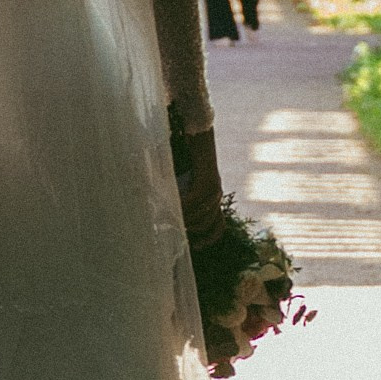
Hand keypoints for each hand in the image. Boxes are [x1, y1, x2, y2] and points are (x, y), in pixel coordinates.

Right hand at [179, 127, 224, 247]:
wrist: (197, 132)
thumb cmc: (185, 155)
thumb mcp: (182, 181)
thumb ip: (178, 196)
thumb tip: (162, 214)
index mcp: (213, 199)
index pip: (218, 227)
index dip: (208, 239)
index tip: (195, 247)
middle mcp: (217, 196)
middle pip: (206, 224)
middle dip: (189, 230)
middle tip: (171, 230)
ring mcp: (215, 189)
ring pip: (200, 215)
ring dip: (184, 219)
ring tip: (167, 219)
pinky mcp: (208, 181)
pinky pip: (193, 201)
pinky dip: (181, 206)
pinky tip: (171, 206)